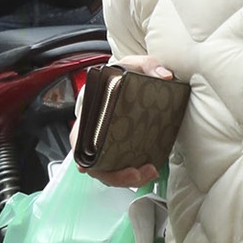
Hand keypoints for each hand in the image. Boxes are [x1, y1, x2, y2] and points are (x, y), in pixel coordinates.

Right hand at [77, 54, 171, 188]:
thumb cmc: (123, 74)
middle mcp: (93, 130)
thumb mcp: (133, 65)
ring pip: (108, 169)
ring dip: (126, 177)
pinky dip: (132, 173)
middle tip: (138, 173)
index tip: (86, 166)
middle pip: (94, 162)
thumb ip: (148, 65)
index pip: (78, 136)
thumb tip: (164, 76)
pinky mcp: (119, 149)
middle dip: (114, 174)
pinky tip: (150, 170)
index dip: (79, 153)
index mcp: (89, 110)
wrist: (129, 80)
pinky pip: (119, 168)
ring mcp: (105, 143)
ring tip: (150, 172)